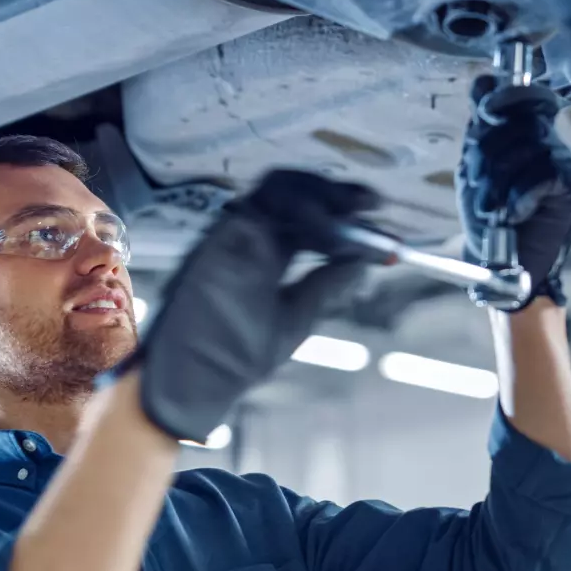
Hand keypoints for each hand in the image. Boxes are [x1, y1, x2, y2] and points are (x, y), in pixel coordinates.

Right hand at [116, 170, 378, 442]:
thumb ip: (325, 285)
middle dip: (337, 193)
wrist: (194, 381)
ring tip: (352, 216)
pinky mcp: (220, 238)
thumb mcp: (294, 317)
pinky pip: (261, 206)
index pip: (308, 216)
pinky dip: (298, 210)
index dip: (342, 209)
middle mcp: (250, 238)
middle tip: (371, 202)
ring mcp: (233, 235)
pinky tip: (325, 231)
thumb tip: (364, 262)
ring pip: (279, 189)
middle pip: (297, 193)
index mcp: (267, 253)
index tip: (376, 212)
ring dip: (320, 197)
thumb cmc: (235, 356)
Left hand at [455, 76, 570, 308]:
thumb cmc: (488, 225)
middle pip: (517, 123)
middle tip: (477, 188)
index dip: (504, 97)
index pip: (521, 97)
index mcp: (524, 138)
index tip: (485, 111)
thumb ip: (480, 132)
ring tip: (489, 210)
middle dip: (486, 156)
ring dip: (497, 183)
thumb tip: (484, 82)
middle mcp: (548, 146)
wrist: (505, 271)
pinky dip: (519, 197)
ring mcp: (564, 166)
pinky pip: (543, 175)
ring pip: (528, 149)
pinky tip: (513, 216)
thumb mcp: (474, 173)